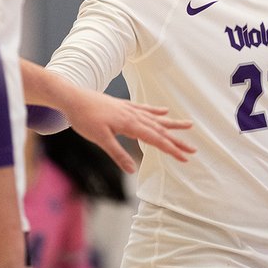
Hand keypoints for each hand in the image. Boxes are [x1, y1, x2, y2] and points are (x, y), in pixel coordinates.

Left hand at [64, 86, 194, 172]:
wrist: (73, 97)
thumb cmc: (84, 119)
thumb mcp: (100, 139)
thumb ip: (117, 154)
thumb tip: (132, 170)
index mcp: (130, 125)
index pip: (156, 140)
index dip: (171, 150)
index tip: (184, 158)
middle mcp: (134, 116)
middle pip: (160, 130)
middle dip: (177, 140)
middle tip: (193, 149)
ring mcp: (130, 109)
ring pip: (156, 119)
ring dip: (172, 125)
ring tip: (188, 126)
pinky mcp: (123, 106)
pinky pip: (145, 109)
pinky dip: (156, 112)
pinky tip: (165, 111)